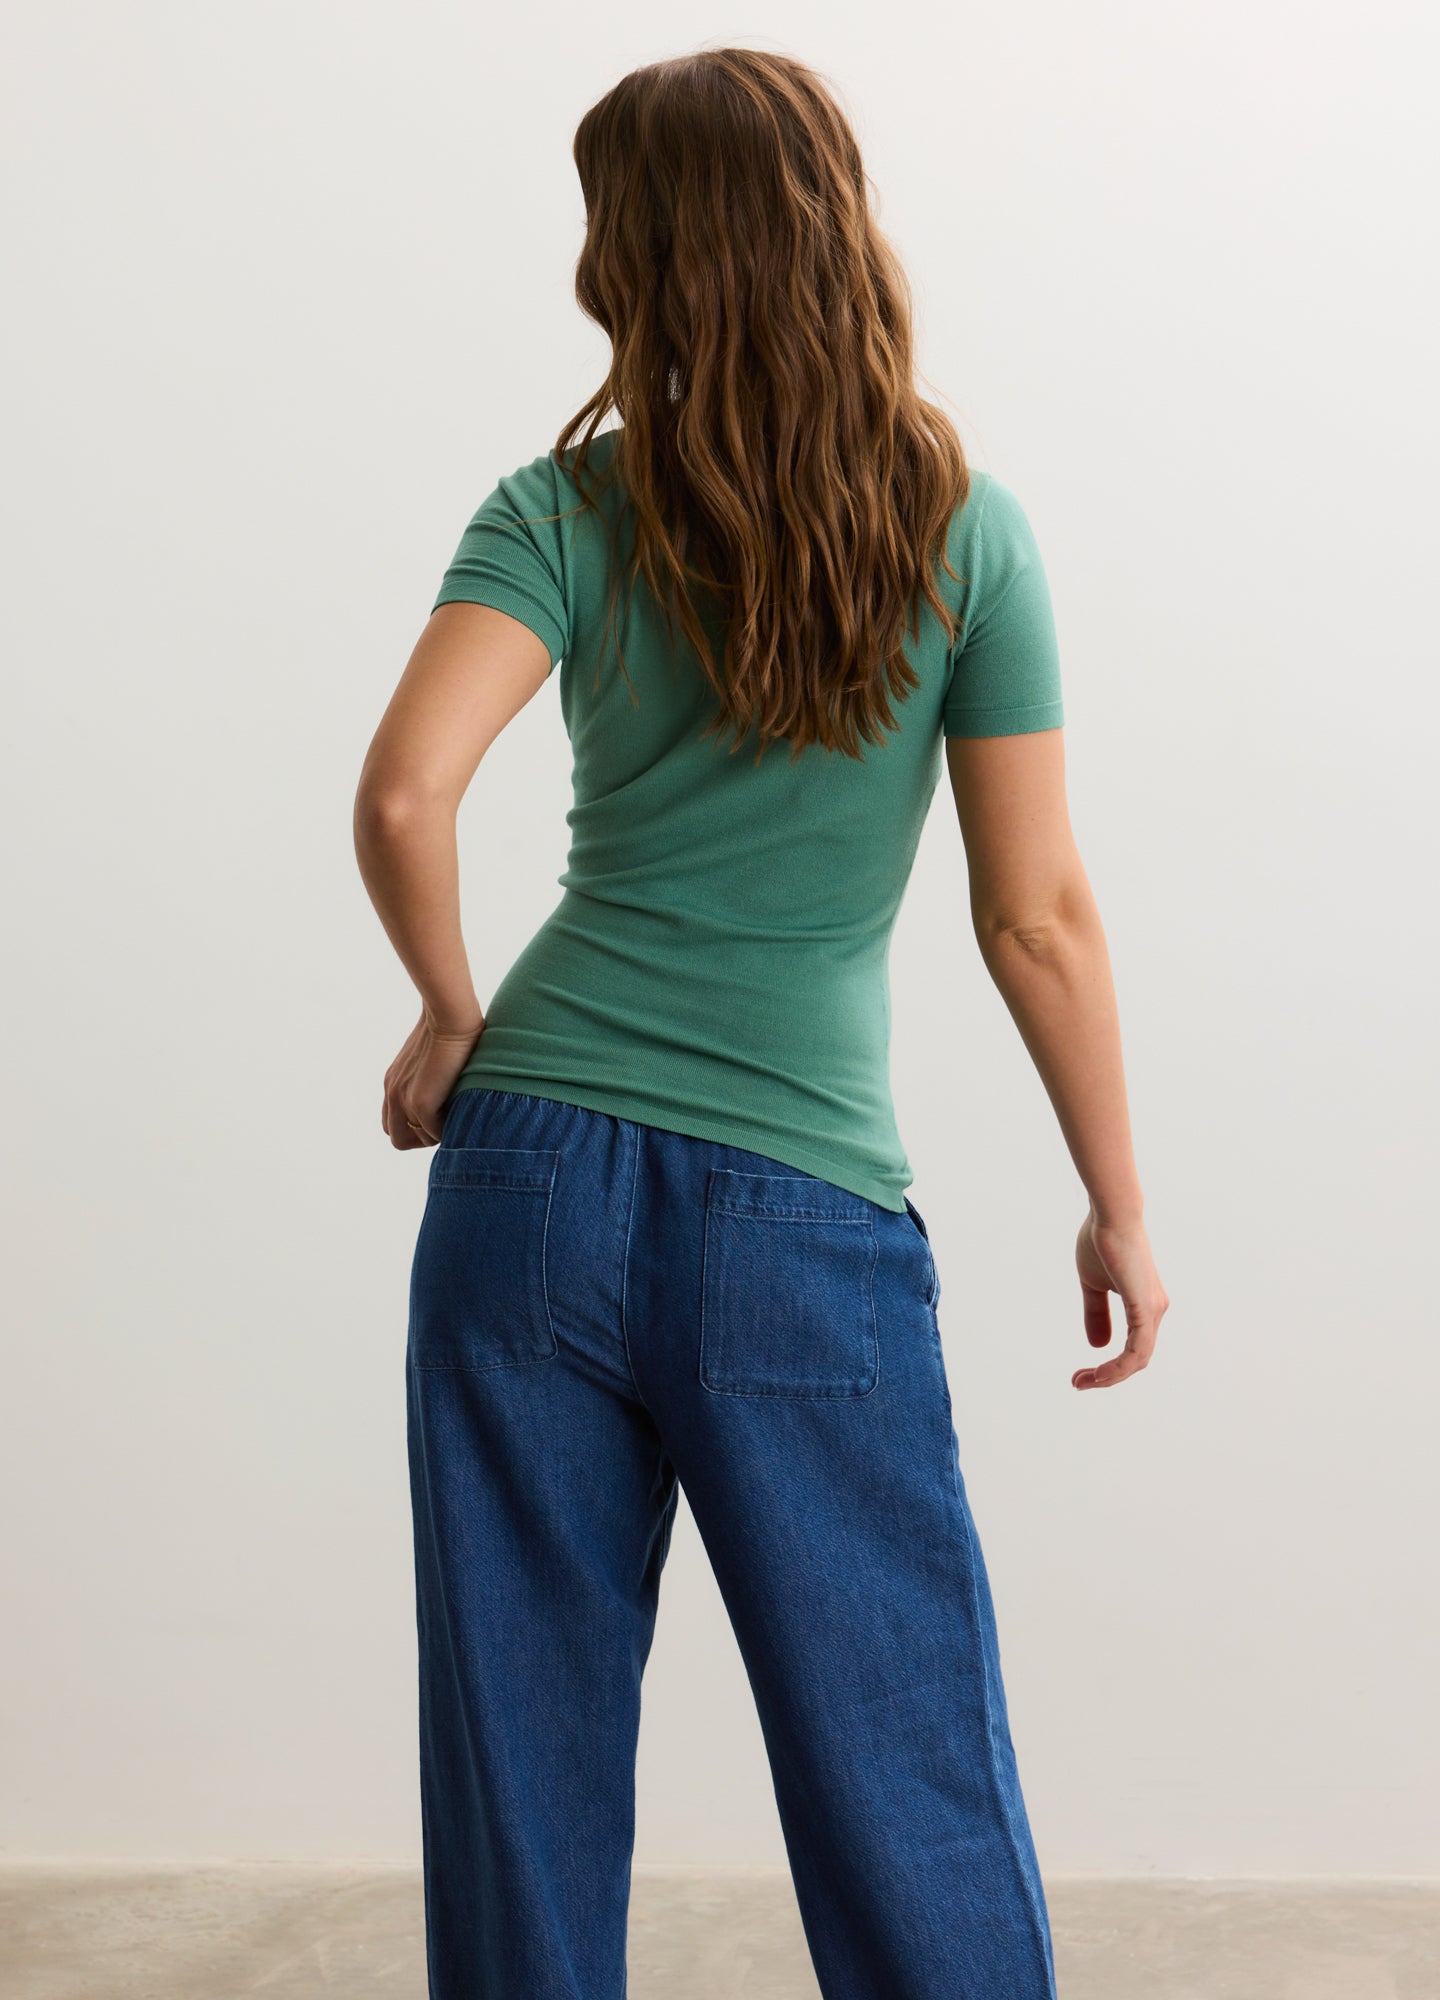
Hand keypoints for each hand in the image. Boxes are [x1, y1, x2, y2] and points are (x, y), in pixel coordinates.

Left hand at [382, 1008, 483, 1150]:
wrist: (450, 1018)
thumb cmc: (451, 1029)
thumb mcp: (431, 1058)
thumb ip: (431, 1076)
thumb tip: (451, 1086)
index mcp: (394, 1082)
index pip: (392, 1121)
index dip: (415, 1125)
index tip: (438, 1115)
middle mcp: (393, 1093)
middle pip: (396, 1137)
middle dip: (421, 1137)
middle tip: (445, 1123)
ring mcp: (403, 1100)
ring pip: (412, 1140)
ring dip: (433, 1136)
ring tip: (453, 1118)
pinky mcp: (420, 1104)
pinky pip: (434, 1133)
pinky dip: (448, 1128)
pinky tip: (460, 1110)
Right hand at [1072, 1207, 1168, 1389]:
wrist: (1110, 1215)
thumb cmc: (1101, 1241)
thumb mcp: (1093, 1285)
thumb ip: (1097, 1314)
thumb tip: (1098, 1346)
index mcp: (1145, 1305)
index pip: (1132, 1348)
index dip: (1109, 1366)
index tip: (1082, 1374)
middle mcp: (1155, 1310)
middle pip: (1136, 1360)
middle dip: (1107, 1377)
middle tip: (1078, 1383)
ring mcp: (1153, 1310)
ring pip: (1137, 1360)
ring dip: (1110, 1377)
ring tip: (1083, 1382)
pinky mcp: (1145, 1307)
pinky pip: (1136, 1350)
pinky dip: (1118, 1366)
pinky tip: (1099, 1374)